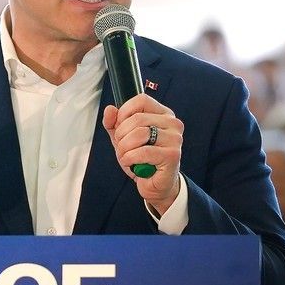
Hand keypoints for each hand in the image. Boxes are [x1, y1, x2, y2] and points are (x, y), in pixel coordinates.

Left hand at [102, 93, 182, 215]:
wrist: (155, 185)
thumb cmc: (142, 160)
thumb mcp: (123, 139)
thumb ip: (114, 123)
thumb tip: (109, 109)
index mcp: (163, 114)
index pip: (141, 100)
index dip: (124, 112)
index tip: (120, 127)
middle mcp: (173, 124)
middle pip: (137, 119)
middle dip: (121, 136)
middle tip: (122, 148)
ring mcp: (174, 139)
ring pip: (138, 134)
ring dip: (124, 149)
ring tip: (127, 157)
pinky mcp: (172, 155)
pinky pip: (142, 152)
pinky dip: (130, 159)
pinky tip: (132, 164)